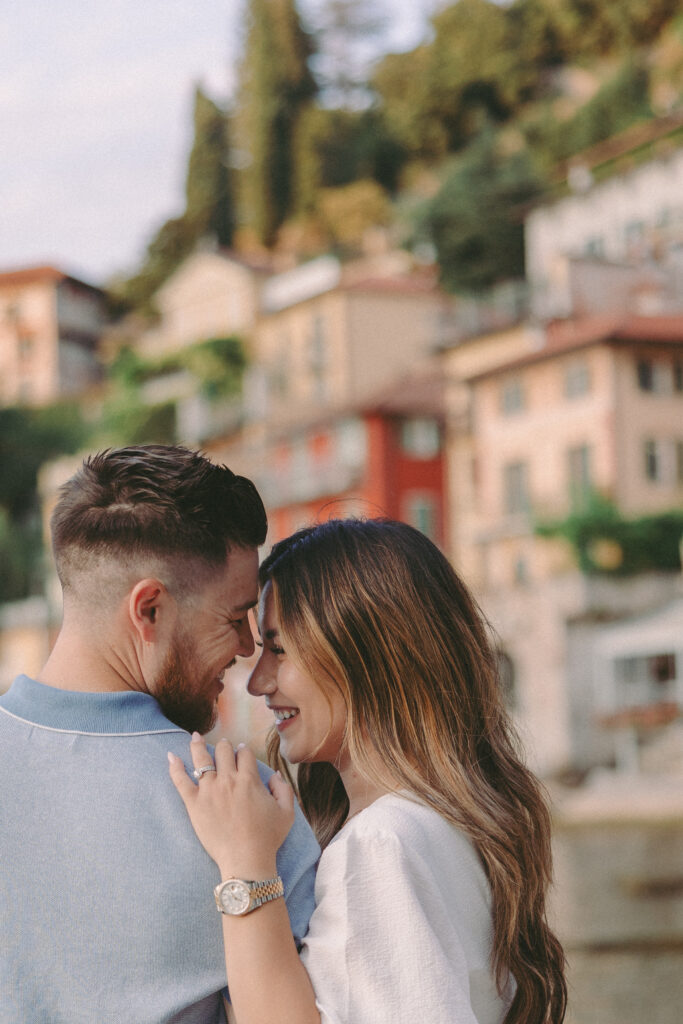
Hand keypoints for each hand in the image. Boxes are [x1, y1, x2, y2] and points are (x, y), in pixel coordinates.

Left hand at [168, 734, 294, 878]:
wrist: (245, 860)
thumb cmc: (267, 838)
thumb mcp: (287, 812)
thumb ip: (283, 789)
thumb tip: (274, 774)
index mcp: (249, 779)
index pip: (244, 754)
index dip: (243, 751)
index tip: (241, 751)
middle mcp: (228, 780)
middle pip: (223, 751)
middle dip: (224, 746)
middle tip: (223, 747)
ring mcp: (209, 791)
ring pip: (202, 759)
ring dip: (198, 745)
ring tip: (195, 737)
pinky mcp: (194, 804)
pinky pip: (181, 781)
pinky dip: (175, 767)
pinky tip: (171, 757)